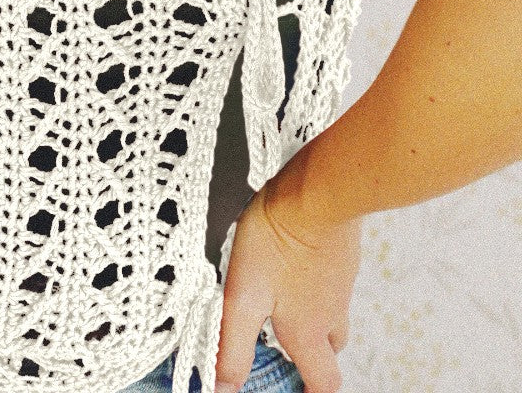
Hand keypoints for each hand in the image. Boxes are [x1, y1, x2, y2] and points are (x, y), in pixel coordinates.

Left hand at [213, 176, 362, 392]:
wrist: (318, 191)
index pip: (324, 382)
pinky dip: (315, 281)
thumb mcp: (243, 297)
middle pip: (330, 348)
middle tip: (283, 345)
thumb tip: (224, 388)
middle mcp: (330, 310)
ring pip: (332, 311)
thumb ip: (233, 345)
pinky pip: (332, 278)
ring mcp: (340, 279)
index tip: (297, 392)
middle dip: (310, 353)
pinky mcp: (340, 250)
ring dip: (313, 315)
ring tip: (282, 299)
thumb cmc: (278, 241)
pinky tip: (291, 259)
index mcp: (308, 330)